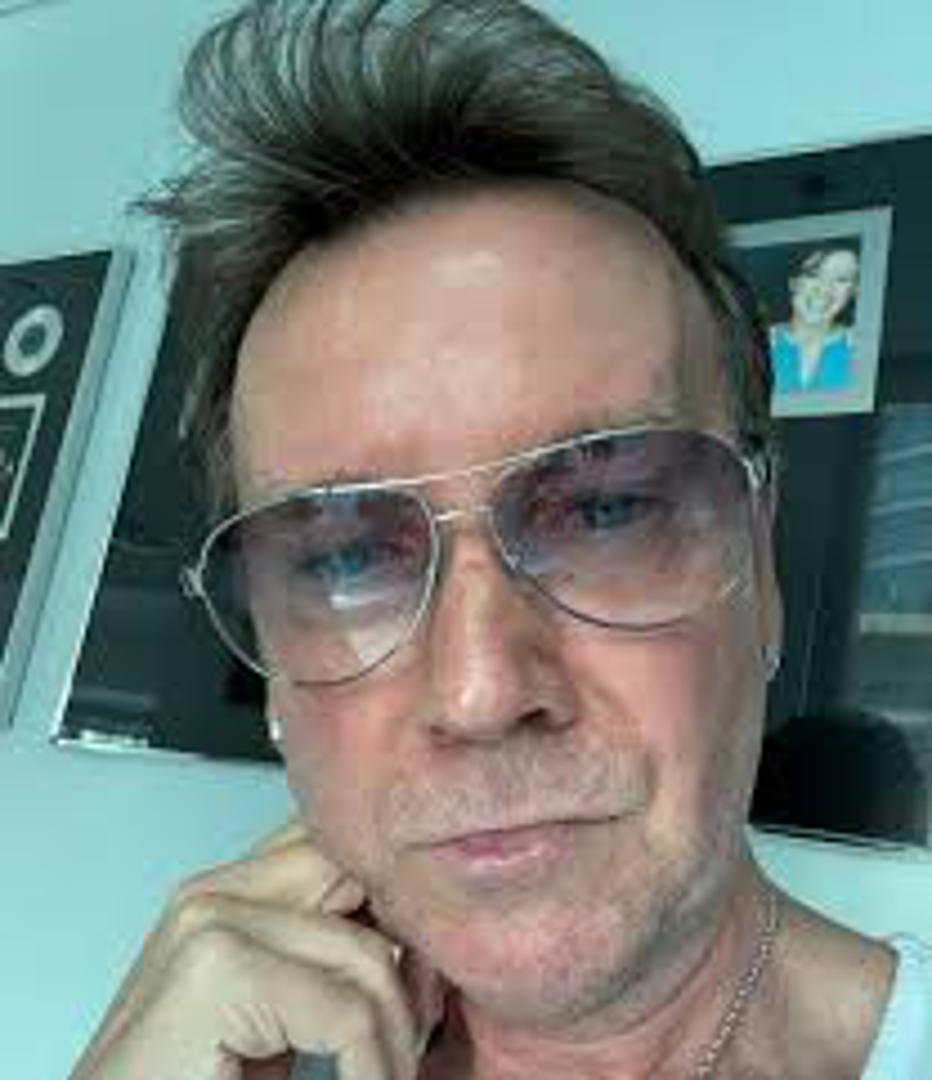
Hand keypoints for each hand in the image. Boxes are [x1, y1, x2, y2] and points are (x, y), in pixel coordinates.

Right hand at [69, 819, 443, 1079]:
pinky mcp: (217, 971)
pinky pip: (347, 1013)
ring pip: (368, 953)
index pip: (339, 851)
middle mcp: (212, 893)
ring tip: (390, 1074)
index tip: (423, 981)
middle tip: (422, 1026)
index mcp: (222, 892)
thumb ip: (317, 958)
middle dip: (410, 955)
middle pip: (362, 884)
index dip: (394, 908)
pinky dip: (374, 1068)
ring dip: (398, 1032)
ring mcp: (210, 923)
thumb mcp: (269, 1014)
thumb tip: (414, 942)